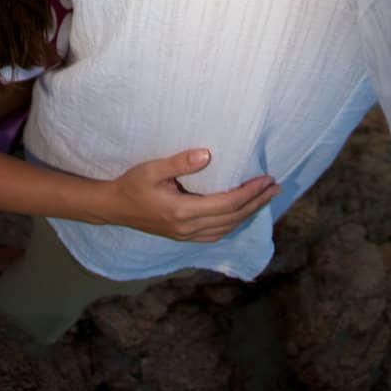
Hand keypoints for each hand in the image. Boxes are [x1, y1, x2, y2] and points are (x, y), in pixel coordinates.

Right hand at [106, 149, 279, 240]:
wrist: (114, 208)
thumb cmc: (132, 184)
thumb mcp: (152, 169)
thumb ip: (179, 162)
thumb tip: (207, 154)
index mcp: (182, 212)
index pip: (227, 204)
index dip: (249, 192)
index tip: (266, 179)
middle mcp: (188, 228)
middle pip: (232, 218)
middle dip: (256, 203)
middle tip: (276, 187)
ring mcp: (186, 236)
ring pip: (227, 229)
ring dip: (248, 214)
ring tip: (264, 199)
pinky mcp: (183, 236)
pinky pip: (217, 233)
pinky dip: (234, 223)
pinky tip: (241, 213)